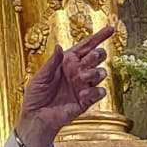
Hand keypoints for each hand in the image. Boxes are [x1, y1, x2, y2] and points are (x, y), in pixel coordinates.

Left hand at [15, 25, 114, 146]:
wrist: (37, 117)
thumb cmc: (36, 95)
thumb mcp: (41, 76)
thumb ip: (52, 62)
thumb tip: (60, 47)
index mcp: (67, 62)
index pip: (86, 46)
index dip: (99, 37)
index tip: (111, 29)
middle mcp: (77, 72)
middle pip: (96, 57)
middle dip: (98, 55)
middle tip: (93, 56)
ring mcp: (83, 86)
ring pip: (100, 73)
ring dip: (94, 73)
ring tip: (82, 78)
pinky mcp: (86, 101)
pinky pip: (98, 93)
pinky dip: (94, 92)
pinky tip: (84, 94)